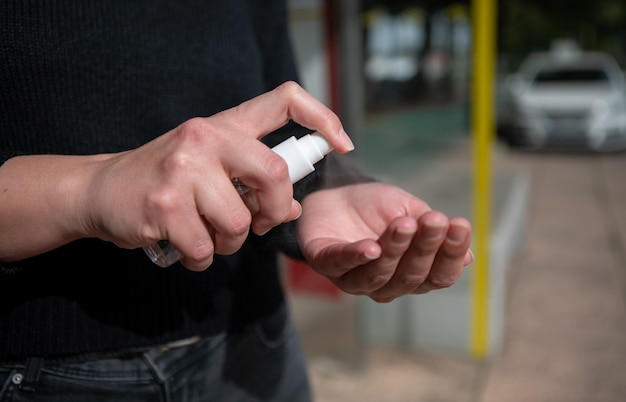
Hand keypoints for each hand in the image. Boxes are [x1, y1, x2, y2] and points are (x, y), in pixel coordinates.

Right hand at [0, 82, 353, 269]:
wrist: (101, 190)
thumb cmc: (165, 179)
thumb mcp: (210, 168)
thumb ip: (251, 182)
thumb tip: (294, 209)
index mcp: (224, 125)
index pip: (284, 100)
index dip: (323, 117)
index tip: (342, 143)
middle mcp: (206, 138)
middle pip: (275, 174)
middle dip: (275, 211)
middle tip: (259, 224)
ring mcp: (183, 169)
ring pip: (239, 222)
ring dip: (230, 242)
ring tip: (207, 235)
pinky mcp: (165, 204)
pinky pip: (206, 248)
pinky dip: (201, 259)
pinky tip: (184, 246)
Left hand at [296, 182, 472, 301]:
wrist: (337, 194)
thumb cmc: (378, 209)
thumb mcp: (410, 212)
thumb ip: (431, 232)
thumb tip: (468, 258)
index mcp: (412, 275)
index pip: (438, 276)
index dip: (451, 254)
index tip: (460, 225)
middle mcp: (385, 285)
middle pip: (411, 277)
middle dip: (426, 247)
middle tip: (435, 220)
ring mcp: (354, 279)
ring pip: (379, 274)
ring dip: (395, 249)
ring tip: (404, 224)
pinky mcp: (324, 264)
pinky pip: (342, 264)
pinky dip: (356, 256)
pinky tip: (371, 247)